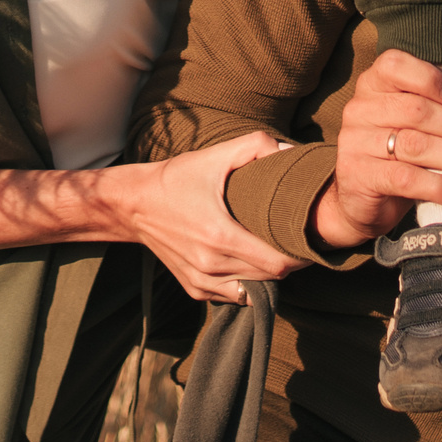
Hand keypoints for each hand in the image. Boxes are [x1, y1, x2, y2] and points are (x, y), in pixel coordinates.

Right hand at [107, 132, 300, 301]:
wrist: (133, 204)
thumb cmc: (176, 179)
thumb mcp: (214, 156)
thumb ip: (256, 146)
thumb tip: (289, 152)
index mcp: (220, 237)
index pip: (277, 264)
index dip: (299, 255)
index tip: (308, 239)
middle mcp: (210, 266)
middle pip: (270, 278)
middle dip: (288, 262)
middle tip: (296, 240)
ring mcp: (200, 282)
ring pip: (252, 290)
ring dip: (268, 275)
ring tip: (273, 250)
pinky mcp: (193, 289)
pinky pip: (232, 295)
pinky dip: (246, 282)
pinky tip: (248, 260)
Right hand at [313, 52, 441, 249]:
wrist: (362, 198)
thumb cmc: (401, 149)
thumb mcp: (428, 121)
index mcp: (374, 84)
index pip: (394, 64)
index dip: (428, 77)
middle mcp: (360, 108)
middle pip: (415, 109)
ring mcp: (355, 142)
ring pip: (415, 145)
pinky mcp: (359, 175)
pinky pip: (406, 178)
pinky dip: (440, 187)